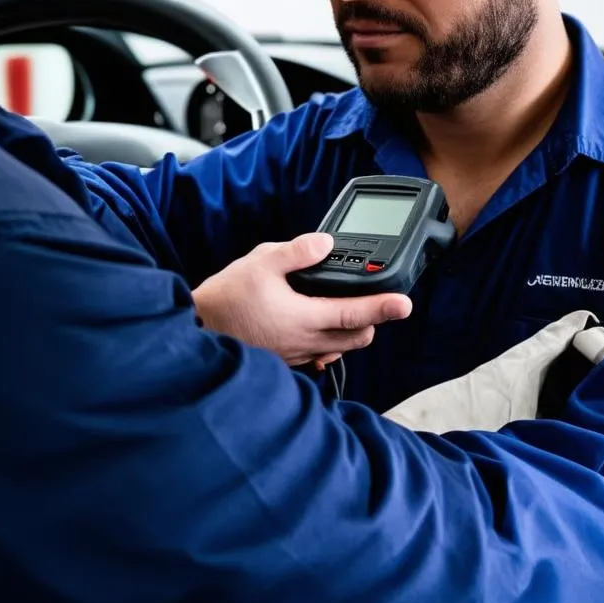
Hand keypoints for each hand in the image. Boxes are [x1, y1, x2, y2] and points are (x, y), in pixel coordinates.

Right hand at [192, 232, 412, 366]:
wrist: (198, 329)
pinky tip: (320, 328)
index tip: (405, 303)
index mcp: (304, 317)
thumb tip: (325, 243)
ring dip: (351, 332)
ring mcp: (295, 354)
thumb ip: (296, 251)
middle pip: (356, 338)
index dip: (384, 307)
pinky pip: (318, 355)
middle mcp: (305, 341)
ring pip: (339, 348)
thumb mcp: (260, 262)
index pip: (355, 313)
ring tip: (350, 310)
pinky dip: (329, 343)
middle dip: (372, 321)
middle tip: (378, 302)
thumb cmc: (225, 299)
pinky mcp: (285, 359)